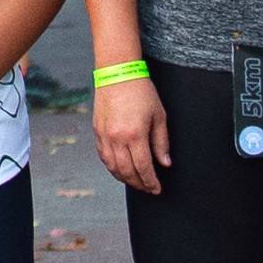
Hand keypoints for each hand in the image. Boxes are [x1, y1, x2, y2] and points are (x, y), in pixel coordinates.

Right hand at [90, 66, 169, 194]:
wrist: (117, 73)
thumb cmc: (141, 91)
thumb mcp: (159, 116)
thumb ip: (161, 142)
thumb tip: (165, 163)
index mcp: (135, 134)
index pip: (143, 167)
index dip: (151, 182)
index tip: (157, 189)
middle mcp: (117, 138)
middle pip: (127, 172)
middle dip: (139, 184)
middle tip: (148, 189)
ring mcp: (105, 136)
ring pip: (113, 167)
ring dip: (125, 179)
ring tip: (136, 182)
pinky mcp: (97, 132)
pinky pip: (104, 157)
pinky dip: (112, 167)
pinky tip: (121, 169)